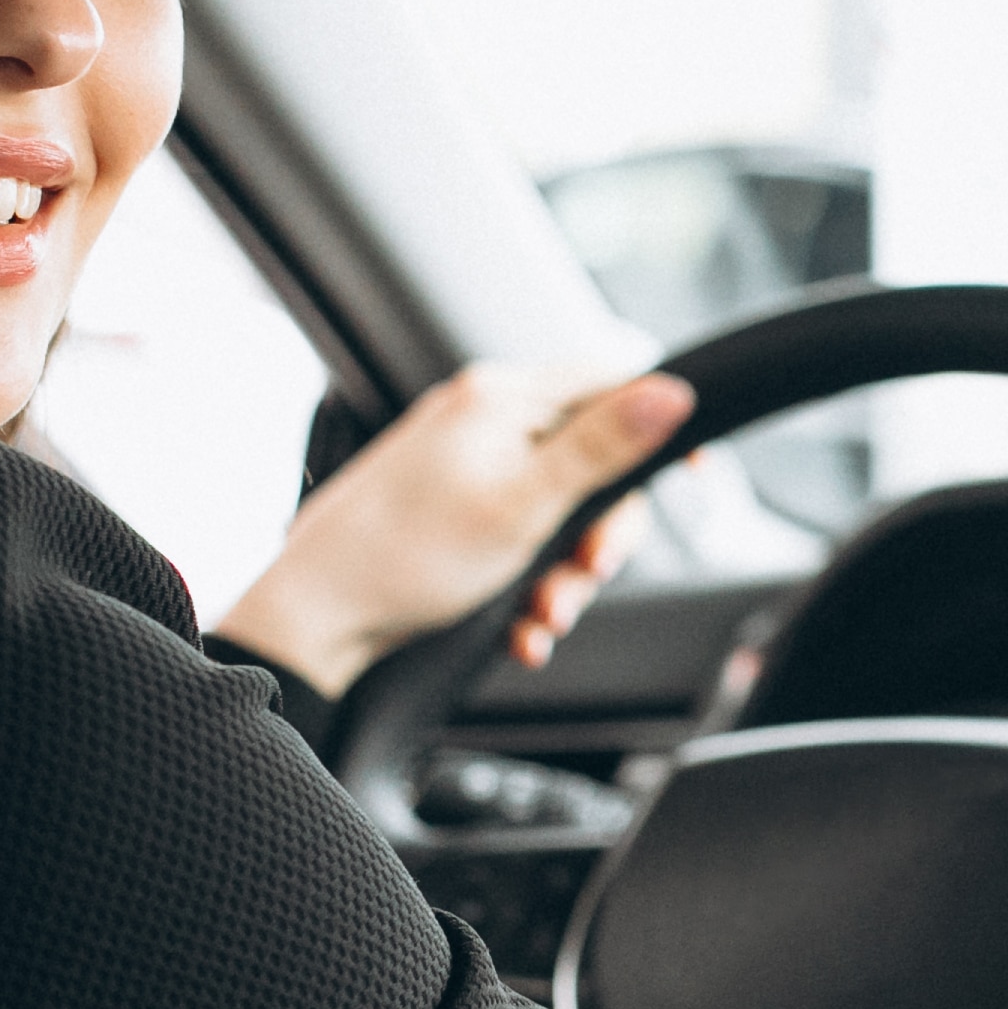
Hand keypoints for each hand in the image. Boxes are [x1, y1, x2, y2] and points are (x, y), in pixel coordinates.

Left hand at [212, 363, 694, 696]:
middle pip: (589, 462)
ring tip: (541, 617)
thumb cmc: (406, 557)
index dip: (661, 428)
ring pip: (554, 512)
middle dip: (598, 537)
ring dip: (562, 575)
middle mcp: (481, 418)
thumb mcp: (526, 503)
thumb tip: (673, 391)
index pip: (612, 383)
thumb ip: (604, 447)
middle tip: (587, 577)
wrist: (314, 615)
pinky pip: (513, 536)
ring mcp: (460, 463)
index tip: (693, 476)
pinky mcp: (445, 508)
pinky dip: (525, 584)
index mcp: (502, 396)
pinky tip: (517, 625)